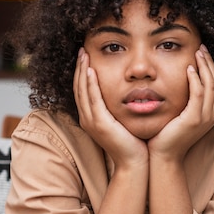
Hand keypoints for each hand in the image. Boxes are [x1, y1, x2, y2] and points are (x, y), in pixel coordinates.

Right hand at [73, 48, 147, 167]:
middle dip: (79, 68)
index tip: (85, 57)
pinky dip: (91, 84)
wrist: (135, 163)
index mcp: (91, 118)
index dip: (82, 73)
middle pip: (79, 88)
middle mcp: (87, 119)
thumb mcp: (122, 121)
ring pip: (82, 91)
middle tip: (81, 50)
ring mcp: (91, 122)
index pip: (83, 91)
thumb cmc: (133, 144)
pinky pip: (93, 99)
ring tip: (84, 54)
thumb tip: (127, 94)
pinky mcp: (100, 124)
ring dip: (83, 71)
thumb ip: (119, 108)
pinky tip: (91, 70)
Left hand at [148, 44, 213, 160]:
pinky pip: (198, 93)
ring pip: (210, 85)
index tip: (203, 53)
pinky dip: (196, 79)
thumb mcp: (181, 114)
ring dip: (204, 66)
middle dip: (210, 63)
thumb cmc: (168, 135)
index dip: (211, 67)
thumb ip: (186, 100)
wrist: (164, 155)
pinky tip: (189, 68)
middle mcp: (213, 114)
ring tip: (197, 52)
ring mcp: (206, 117)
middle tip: (202, 47)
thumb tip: (181, 81)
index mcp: (212, 113)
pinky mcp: (195, 118)